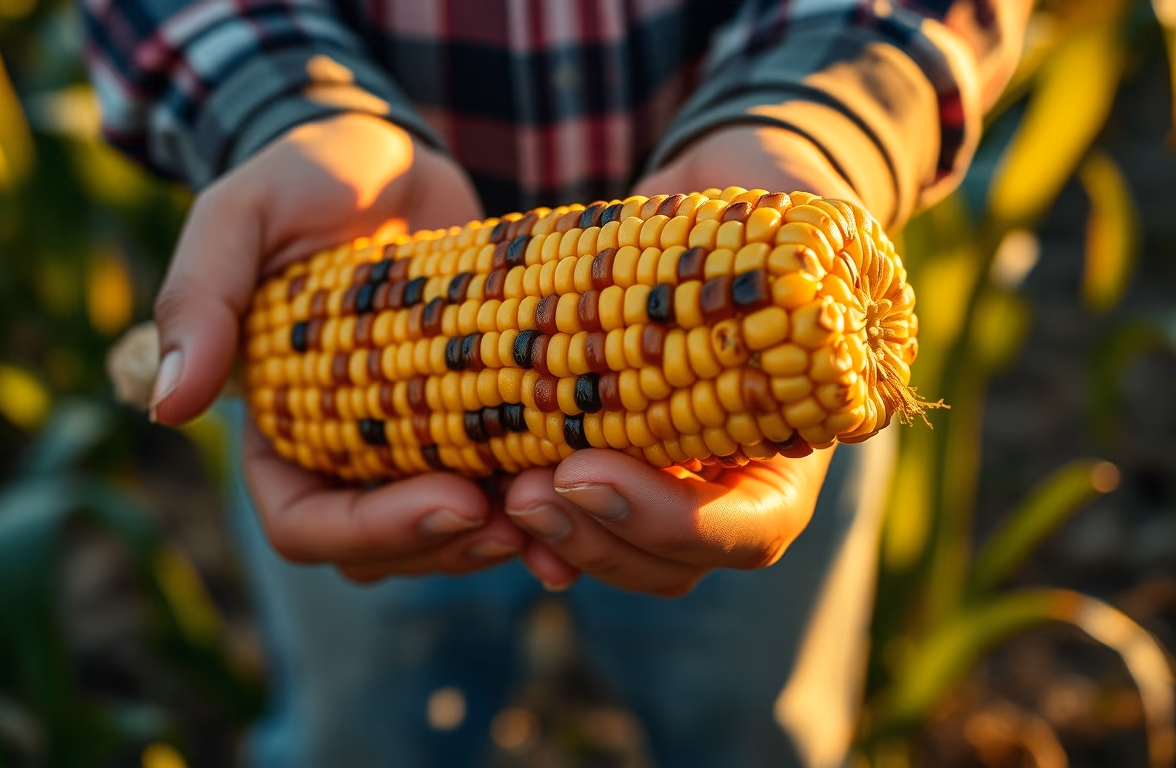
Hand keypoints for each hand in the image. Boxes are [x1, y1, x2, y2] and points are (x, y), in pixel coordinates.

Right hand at [152, 113, 526, 581]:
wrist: (395, 154)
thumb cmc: (306, 177)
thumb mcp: (241, 218)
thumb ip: (198, 302)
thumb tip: (166, 409)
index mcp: (278, 431)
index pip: (307, 524)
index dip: (377, 533)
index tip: (455, 500)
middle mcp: (345, 454)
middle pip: (390, 549)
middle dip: (455, 544)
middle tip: (526, 515)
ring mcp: (417, 444)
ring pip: (455, 533)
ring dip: (510, 533)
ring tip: (569, 502)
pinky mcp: (482, 415)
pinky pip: (509, 484)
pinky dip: (549, 496)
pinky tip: (600, 481)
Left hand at [503, 126, 859, 595]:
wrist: (707, 199)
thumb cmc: (765, 197)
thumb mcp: (802, 215)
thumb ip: (798, 247)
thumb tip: (795, 275)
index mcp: (796, 439)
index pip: (753, 529)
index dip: (673, 522)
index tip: (584, 468)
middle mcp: (735, 480)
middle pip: (675, 564)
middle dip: (597, 538)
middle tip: (525, 492)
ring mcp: (673, 480)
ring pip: (620, 554)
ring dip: (559, 537)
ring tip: (503, 492)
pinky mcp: (611, 460)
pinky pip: (576, 521)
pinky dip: (534, 525)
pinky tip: (487, 504)